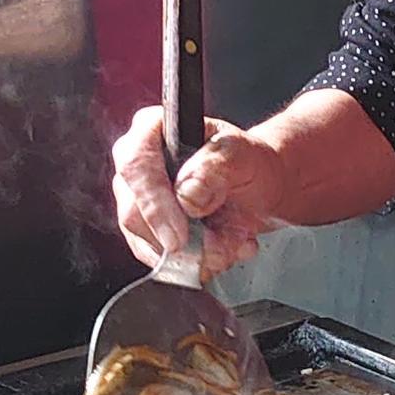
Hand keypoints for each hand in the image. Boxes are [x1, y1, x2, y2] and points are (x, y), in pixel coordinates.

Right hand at [110, 108, 287, 276]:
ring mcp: (140, 201)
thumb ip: (214, 169)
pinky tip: (224, 250)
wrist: (260, 188)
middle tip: (215, 251)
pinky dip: (196, 264)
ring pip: (146, 243)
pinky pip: (161, 259)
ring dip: (193, 256)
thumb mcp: (241, 156)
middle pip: (133, 213)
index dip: (154, 206)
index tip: (178, 237)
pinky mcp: (150, 232)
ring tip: (230, 244)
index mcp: (153, 131)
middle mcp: (139, 166)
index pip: (135, 166)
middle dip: (178, 242)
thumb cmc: (247, 162)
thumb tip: (186, 196)